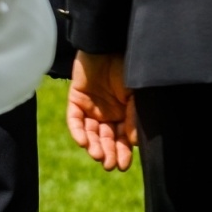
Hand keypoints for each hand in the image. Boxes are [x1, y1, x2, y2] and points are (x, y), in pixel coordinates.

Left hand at [67, 51, 136, 171]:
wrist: (108, 46)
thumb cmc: (128, 66)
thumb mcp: (136, 94)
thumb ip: (134, 116)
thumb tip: (134, 142)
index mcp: (125, 112)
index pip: (124, 138)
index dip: (124, 152)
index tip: (123, 166)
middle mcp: (108, 113)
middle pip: (107, 139)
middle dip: (109, 153)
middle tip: (110, 165)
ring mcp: (91, 108)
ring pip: (90, 134)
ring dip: (94, 146)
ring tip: (99, 156)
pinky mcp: (75, 102)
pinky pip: (75, 121)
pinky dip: (79, 132)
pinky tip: (84, 142)